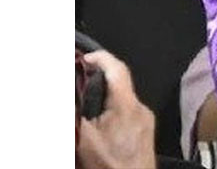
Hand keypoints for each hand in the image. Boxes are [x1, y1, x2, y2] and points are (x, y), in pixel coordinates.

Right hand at [77, 51, 156, 168]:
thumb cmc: (111, 165)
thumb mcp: (85, 140)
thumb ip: (75, 113)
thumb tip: (71, 96)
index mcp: (127, 104)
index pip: (118, 69)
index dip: (101, 58)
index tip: (85, 57)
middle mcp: (141, 107)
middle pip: (120, 83)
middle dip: (100, 79)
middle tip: (80, 81)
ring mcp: (145, 119)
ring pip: (123, 98)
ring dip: (105, 98)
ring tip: (86, 105)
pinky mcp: (145, 129)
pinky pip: (128, 112)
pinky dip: (113, 111)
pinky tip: (100, 123)